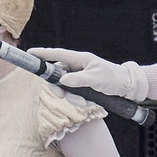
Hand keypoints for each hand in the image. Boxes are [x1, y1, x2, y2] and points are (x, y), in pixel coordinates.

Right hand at [26, 47, 156, 104]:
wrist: (126, 87)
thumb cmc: (113, 78)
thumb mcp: (97, 79)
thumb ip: (79, 79)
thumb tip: (62, 81)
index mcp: (79, 59)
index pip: (57, 55)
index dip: (43, 54)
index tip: (30, 53)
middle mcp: (76, 66)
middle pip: (56, 75)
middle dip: (60, 89)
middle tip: (66, 97)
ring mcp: (78, 76)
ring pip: (63, 87)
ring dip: (72, 97)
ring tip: (86, 102)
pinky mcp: (81, 86)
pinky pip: (71, 93)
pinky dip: (77, 100)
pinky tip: (88, 102)